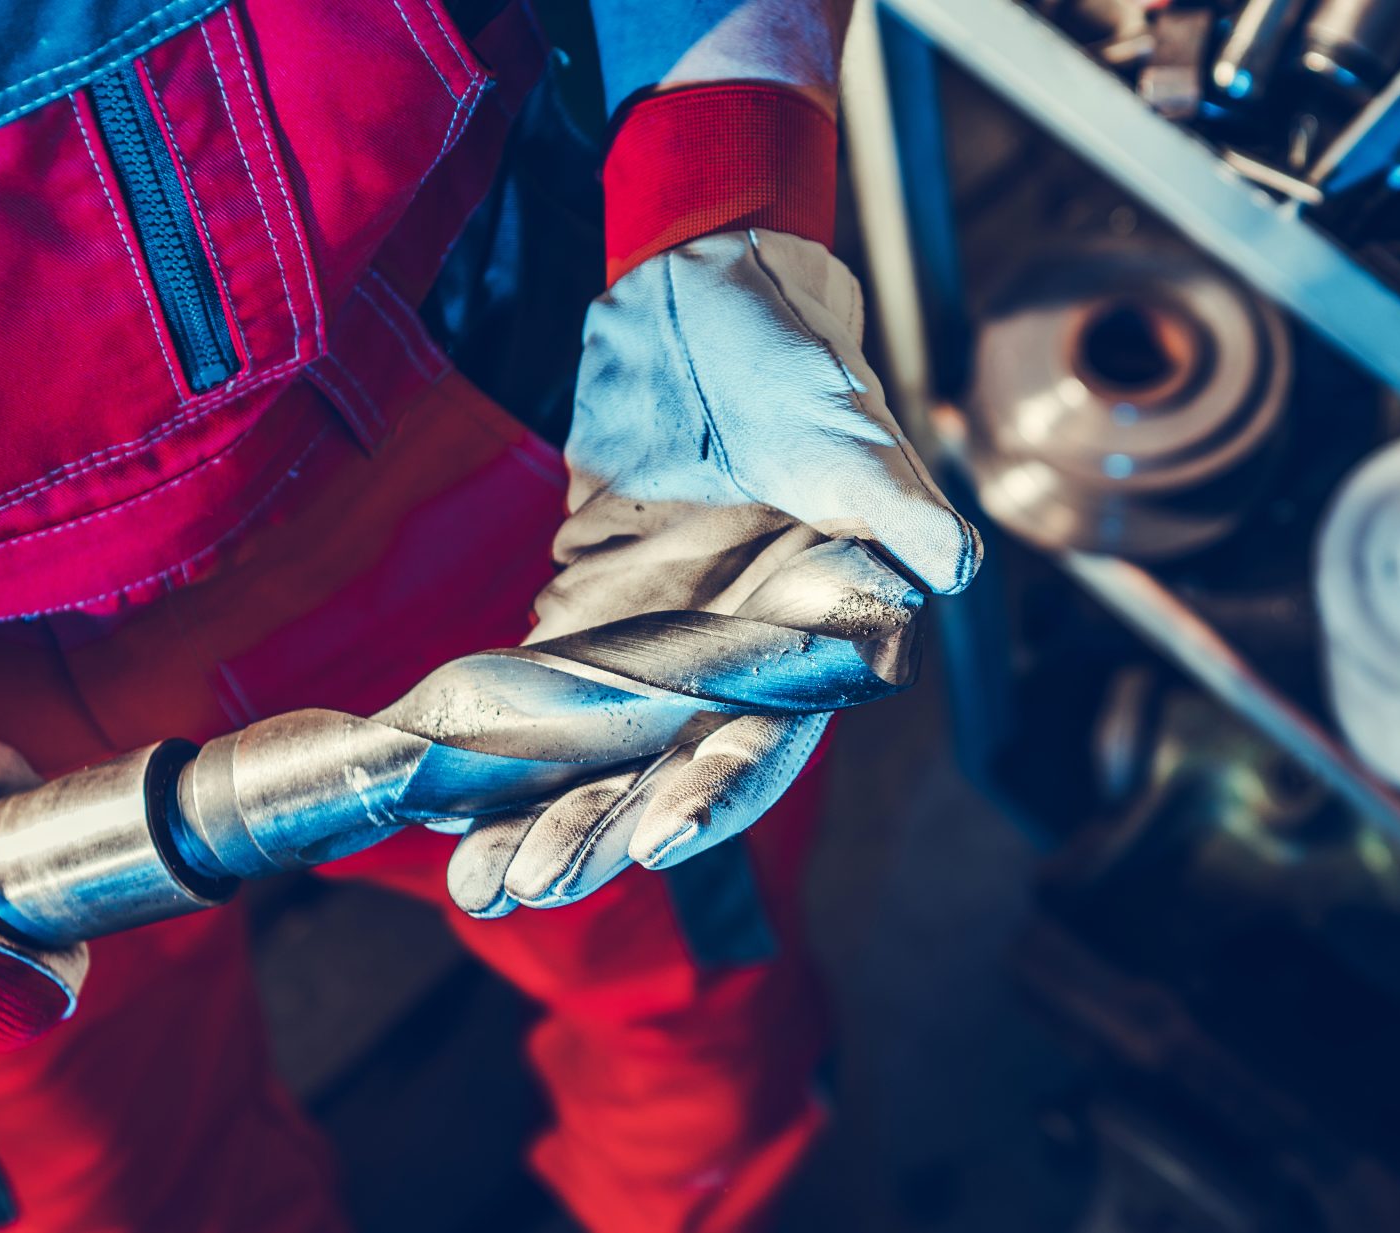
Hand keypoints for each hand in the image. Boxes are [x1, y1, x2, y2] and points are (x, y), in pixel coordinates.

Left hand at [442, 229, 979, 917]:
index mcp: (808, 640)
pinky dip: (501, 761)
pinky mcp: (588, 624)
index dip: (715, 792)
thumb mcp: (842, 420)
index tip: (656, 839)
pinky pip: (542, 709)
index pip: (765, 738)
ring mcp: (656, 653)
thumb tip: (950, 561)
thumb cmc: (789, 360)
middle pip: (665, 775)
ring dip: (542, 821)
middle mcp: (732, 666)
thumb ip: (890, 496)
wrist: (700, 303)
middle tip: (530, 880)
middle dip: (602, 831)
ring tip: (479, 879)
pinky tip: (448, 811)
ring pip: (599, 762)